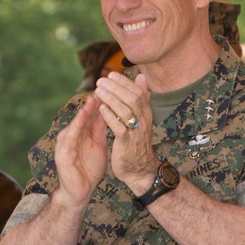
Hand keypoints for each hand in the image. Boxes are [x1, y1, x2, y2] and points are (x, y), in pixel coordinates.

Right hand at [53, 95, 108, 206]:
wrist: (79, 192)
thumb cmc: (88, 169)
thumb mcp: (98, 144)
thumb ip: (100, 128)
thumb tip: (108, 110)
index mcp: (80, 134)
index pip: (90, 114)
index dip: (100, 102)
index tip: (111, 89)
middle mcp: (71, 135)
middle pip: (83, 116)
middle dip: (93, 102)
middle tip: (103, 87)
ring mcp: (65, 143)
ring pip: (77, 123)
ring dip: (85, 111)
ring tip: (93, 98)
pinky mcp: (63, 153)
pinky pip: (71, 136)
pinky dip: (77, 125)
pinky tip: (83, 116)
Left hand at [94, 72, 158, 195]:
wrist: (140, 169)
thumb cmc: (136, 142)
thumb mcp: (141, 118)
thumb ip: (141, 98)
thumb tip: (142, 77)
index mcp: (146, 114)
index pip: (138, 92)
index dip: (125, 82)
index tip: (111, 74)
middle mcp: (143, 121)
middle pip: (133, 99)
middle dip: (116, 87)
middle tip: (101, 80)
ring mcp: (136, 132)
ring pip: (126, 111)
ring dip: (111, 99)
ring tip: (98, 91)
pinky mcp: (127, 144)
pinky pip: (120, 128)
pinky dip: (110, 117)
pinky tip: (101, 109)